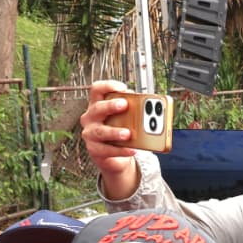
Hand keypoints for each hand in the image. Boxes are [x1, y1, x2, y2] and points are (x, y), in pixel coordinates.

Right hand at [79, 79, 140, 197]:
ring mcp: (90, 134)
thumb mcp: (124, 119)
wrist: (112, 156)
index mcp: (97, 105)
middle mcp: (90, 117)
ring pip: (101, 131)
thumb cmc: (118, 132)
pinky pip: (108, 150)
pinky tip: (132, 149)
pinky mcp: (95, 150)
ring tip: (128, 134)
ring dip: (115, 132)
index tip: (123, 88)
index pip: (97, 90)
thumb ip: (133, 112)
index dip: (108, 86)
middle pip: (98, 108)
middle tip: (125, 105)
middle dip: (111, 106)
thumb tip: (152, 109)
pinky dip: (121, 150)